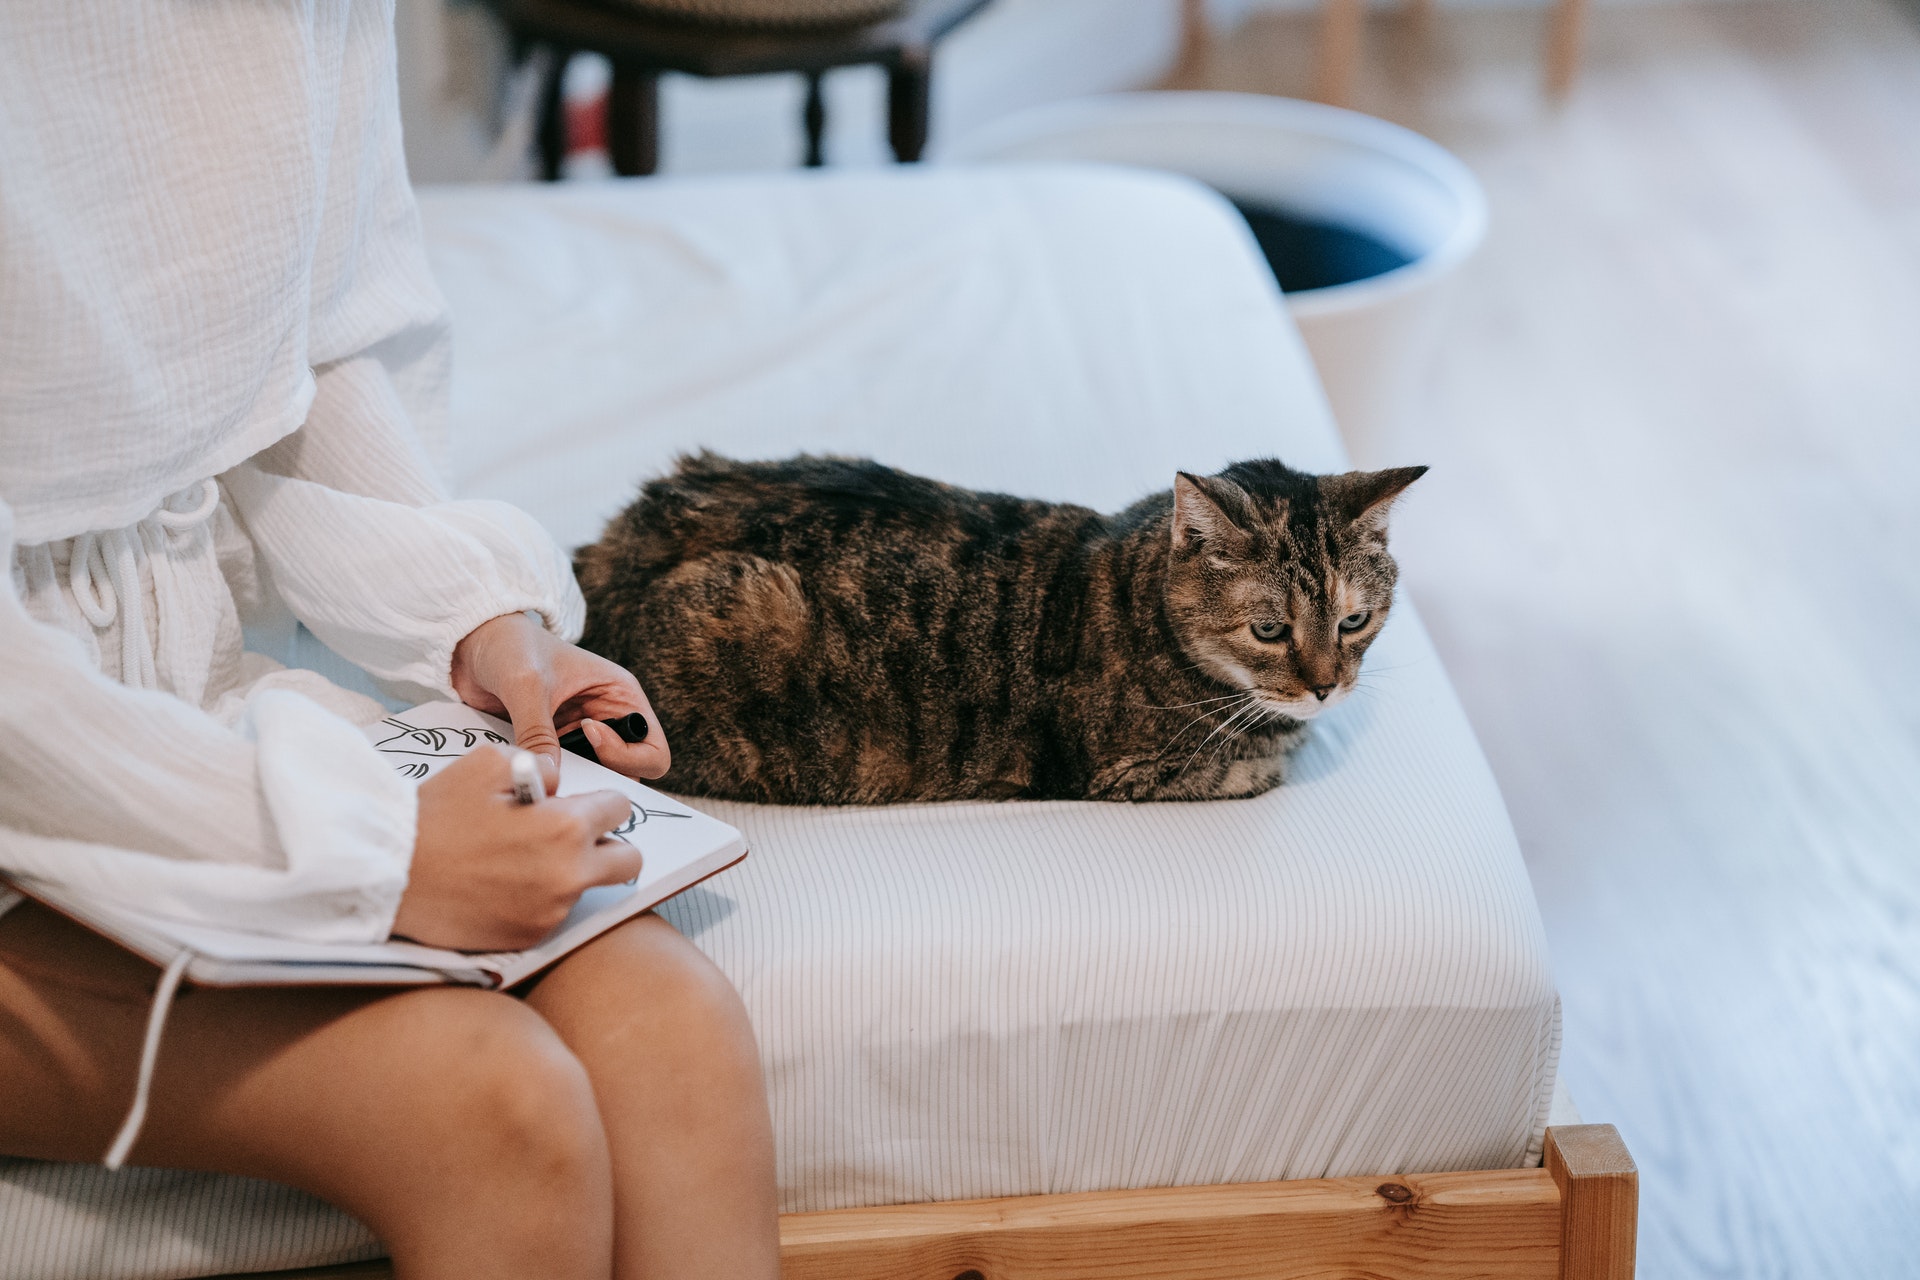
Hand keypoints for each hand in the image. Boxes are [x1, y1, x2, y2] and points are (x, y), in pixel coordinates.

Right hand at [392, 746, 641, 950]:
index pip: (619, 809)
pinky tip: (504, 884)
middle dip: (609, 844)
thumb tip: (558, 784)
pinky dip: (541, 899)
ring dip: (571, 872)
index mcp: (566, 828)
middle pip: (628, 861)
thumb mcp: (488, 763)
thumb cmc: (436, 814)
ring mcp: (550, 912)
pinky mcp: (529, 937)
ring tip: (523, 860)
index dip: (599, 802)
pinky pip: (554, 914)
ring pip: (588, 888)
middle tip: (573, 838)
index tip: (580, 806)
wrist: (388, 874)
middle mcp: (568, 874)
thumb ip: (538, 766)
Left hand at [451, 612, 670, 787]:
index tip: (587, 733)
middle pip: (629, 772)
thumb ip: (538, 731)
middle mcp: (606, 718)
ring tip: (544, 772)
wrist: (471, 643)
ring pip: (596, 779)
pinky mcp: (552, 746)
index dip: (628, 755)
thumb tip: (550, 775)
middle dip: (602, 779)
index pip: (653, 748)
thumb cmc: (509, 645)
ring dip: (574, 782)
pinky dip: (551, 780)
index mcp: (619, 695)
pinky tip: (529, 771)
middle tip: (566, 770)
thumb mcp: (526, 684)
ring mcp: (579, 736)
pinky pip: (563, 775)